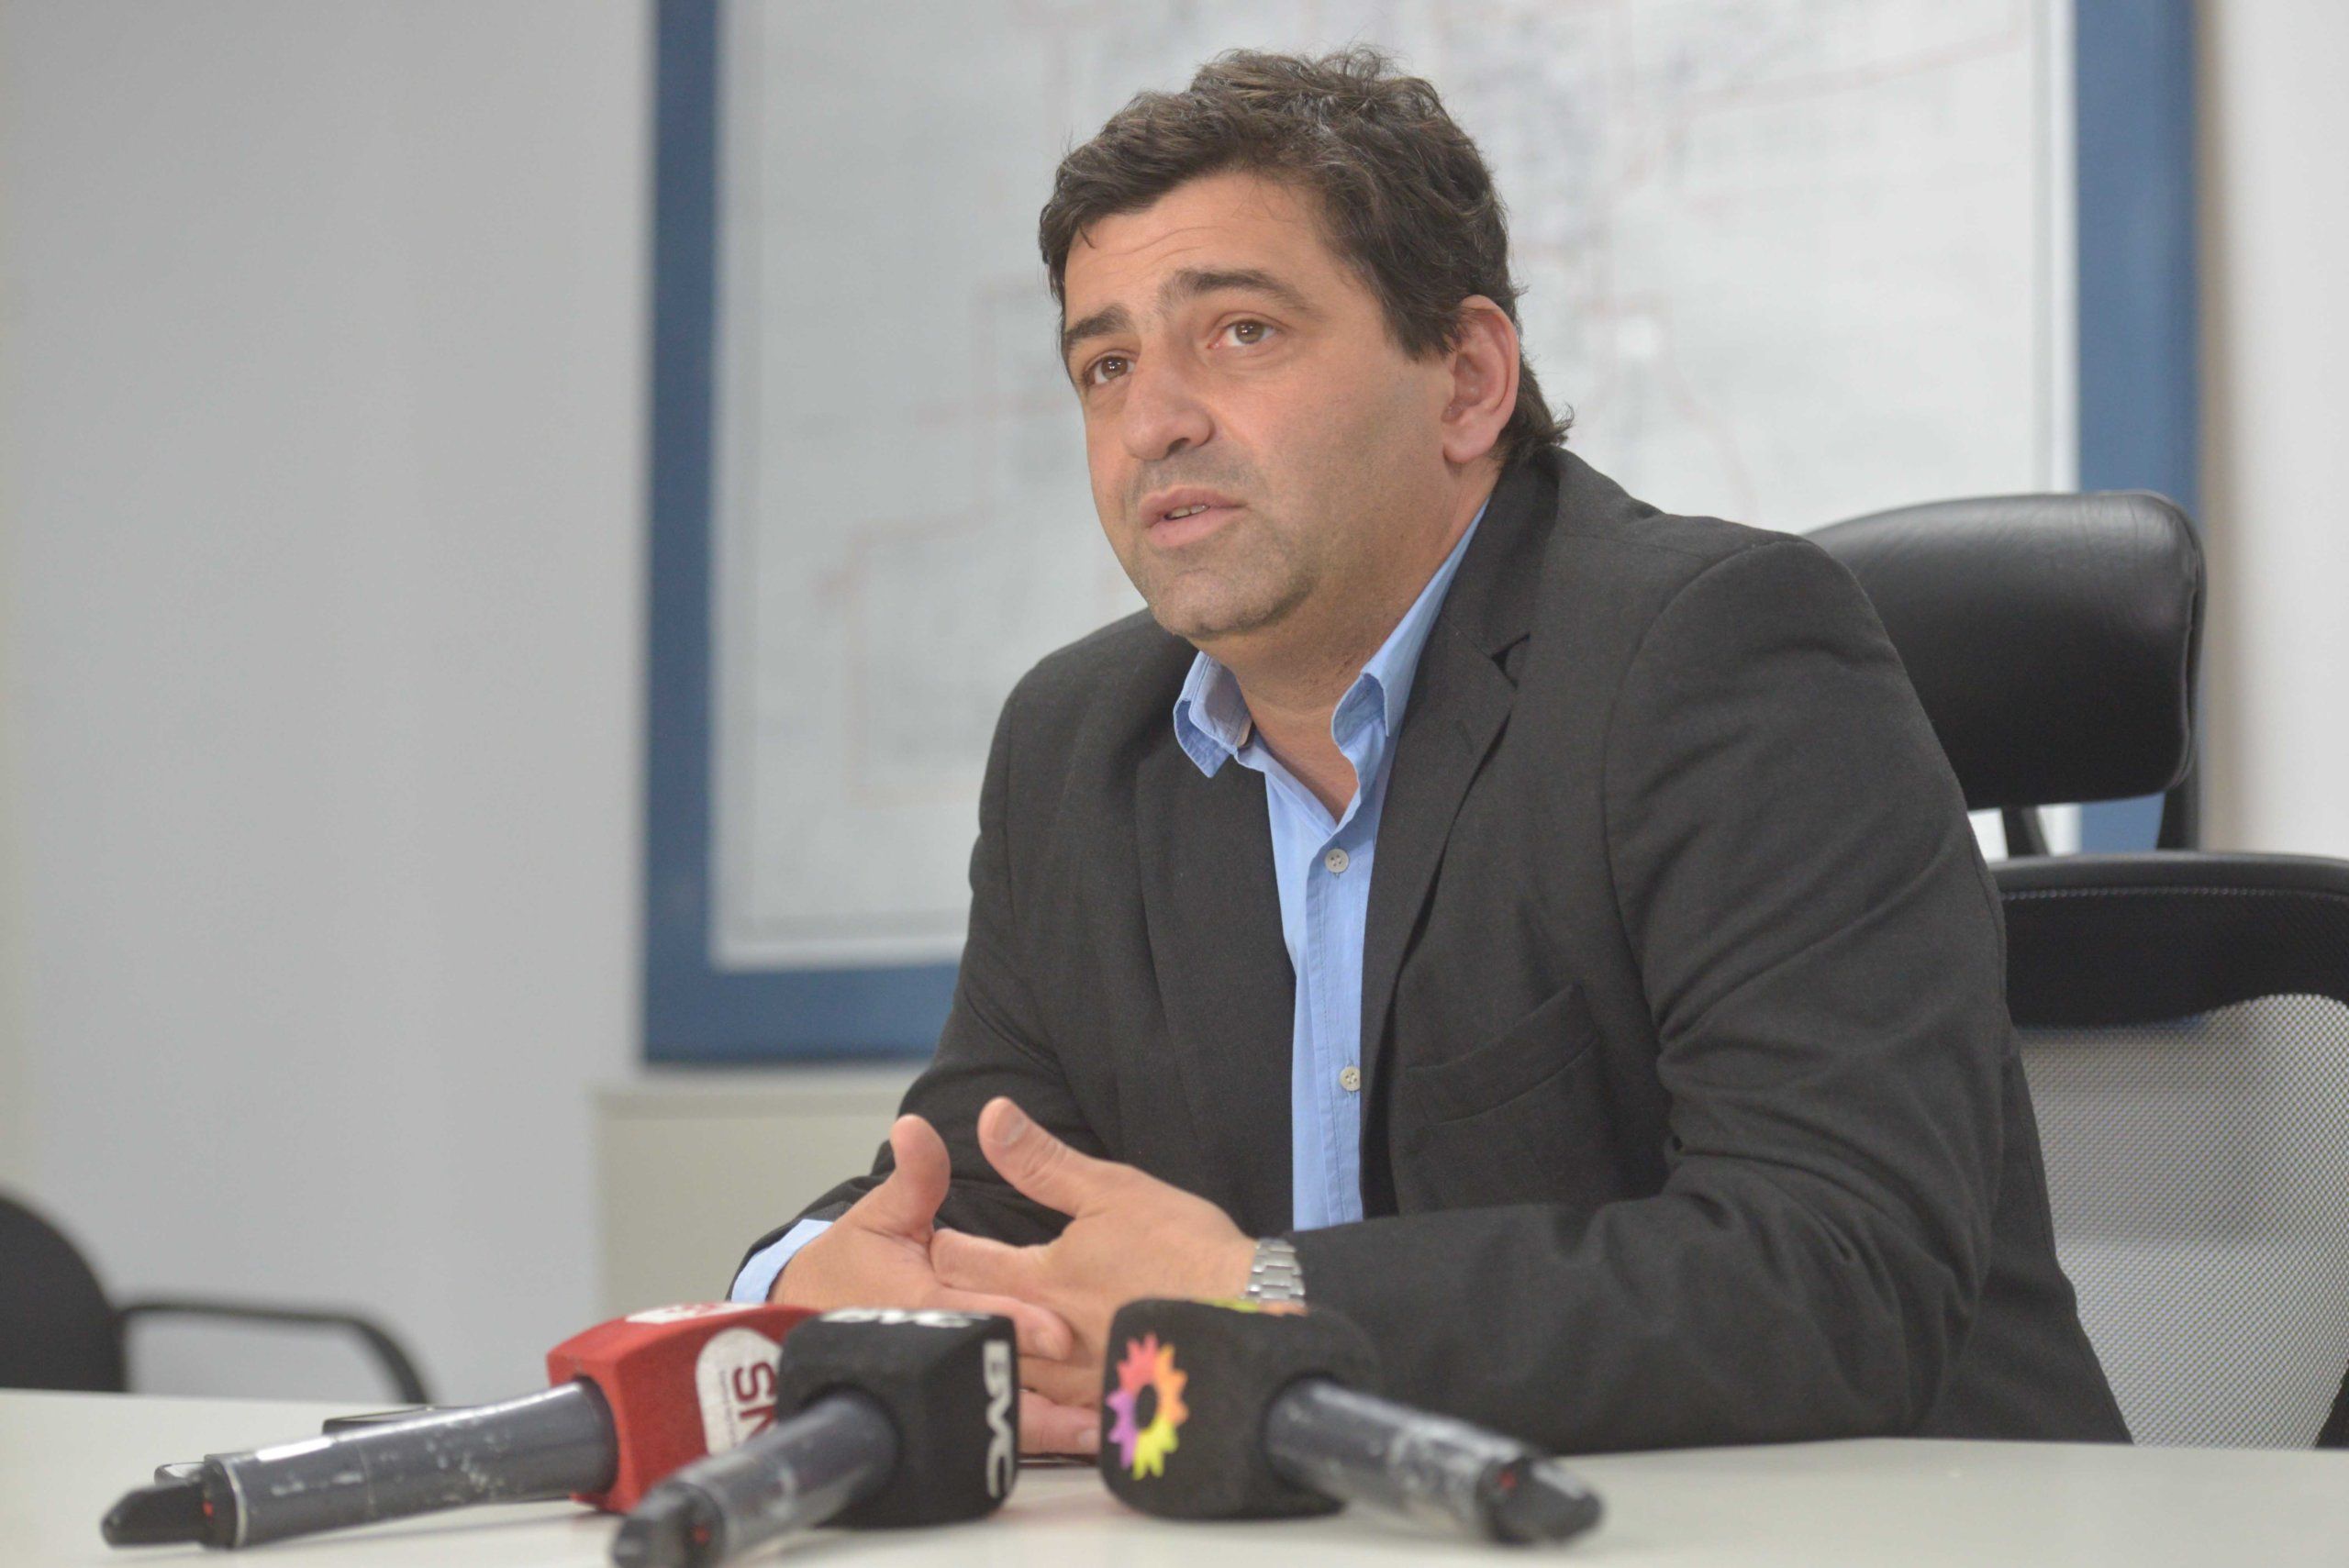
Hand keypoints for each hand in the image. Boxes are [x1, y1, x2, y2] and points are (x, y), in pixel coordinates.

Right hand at [772, 1113, 1095, 1453]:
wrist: (811, 1317)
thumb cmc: (853, 1261)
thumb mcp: (883, 1214)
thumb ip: (914, 1176)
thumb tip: (914, 1127)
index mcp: (922, 1304)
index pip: (976, 1316)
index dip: (1017, 1324)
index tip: (1060, 1334)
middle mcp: (936, 1353)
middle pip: (996, 1374)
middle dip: (1045, 1390)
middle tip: (1100, 1401)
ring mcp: (945, 1385)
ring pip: (999, 1413)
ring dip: (1051, 1425)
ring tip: (1104, 1430)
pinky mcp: (954, 1401)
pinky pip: (1001, 1426)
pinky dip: (1042, 1433)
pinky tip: (1087, 1437)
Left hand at [928, 1097, 1254, 1409]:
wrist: (1245, 1314)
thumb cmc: (1181, 1249)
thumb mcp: (1112, 1190)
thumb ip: (1042, 1161)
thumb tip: (990, 1115)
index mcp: (1040, 1279)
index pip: (962, 1263)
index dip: (943, 1247)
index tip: (935, 1238)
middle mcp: (1045, 1338)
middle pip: (975, 1322)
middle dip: (954, 1303)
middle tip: (942, 1289)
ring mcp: (1074, 1381)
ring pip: (1008, 1369)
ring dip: (993, 1348)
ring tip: (986, 1333)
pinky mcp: (1104, 1407)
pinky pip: (1050, 1410)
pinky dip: (1037, 1395)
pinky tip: (1042, 1386)